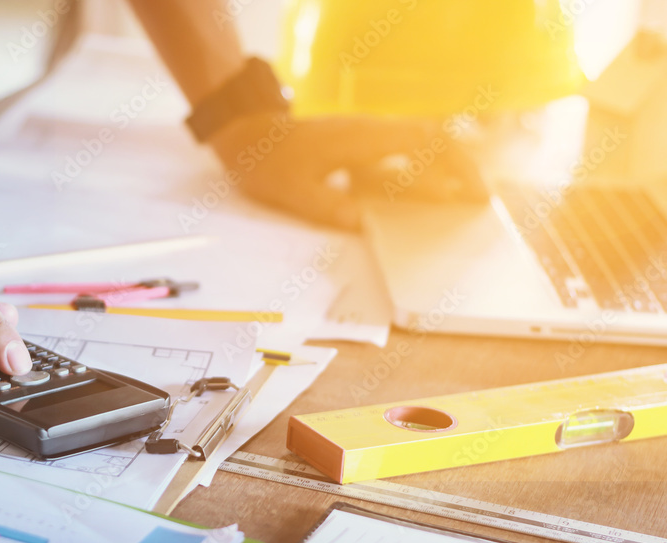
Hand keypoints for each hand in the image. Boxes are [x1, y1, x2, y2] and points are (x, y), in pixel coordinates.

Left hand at [209, 113, 488, 228]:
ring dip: (442, 168)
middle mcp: (373, 132)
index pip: (427, 142)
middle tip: (478, 200)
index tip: (471, 193)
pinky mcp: (360, 146)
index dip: (455, 166)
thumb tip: (363, 226)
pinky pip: (400, 153)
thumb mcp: (294, 192)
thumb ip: (329, 208)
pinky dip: (419, 172)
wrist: (248, 136)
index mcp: (364, 139)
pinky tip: (423, 196)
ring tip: (459, 200)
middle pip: (433, 138)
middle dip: (460, 167)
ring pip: (420, 144)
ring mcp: (367, 137)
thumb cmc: (269, 162)